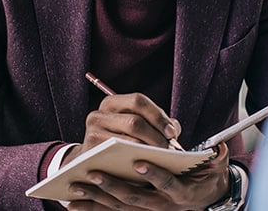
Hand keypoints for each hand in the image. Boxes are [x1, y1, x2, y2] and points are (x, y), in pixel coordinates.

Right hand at [66, 93, 181, 164]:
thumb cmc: (121, 142)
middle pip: (134, 122)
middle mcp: (98, 115)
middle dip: (156, 136)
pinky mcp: (92, 153)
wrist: (92, 163)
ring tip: (163, 158)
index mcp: (111, 103)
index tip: (172, 133)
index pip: (138, 100)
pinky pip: (120, 157)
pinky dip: (138, 161)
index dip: (158, 116)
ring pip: (128, 141)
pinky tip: (149, 166)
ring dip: (150, 150)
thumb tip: (174, 128)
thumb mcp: (135, 128)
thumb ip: (155, 124)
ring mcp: (92, 134)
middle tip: (169, 149)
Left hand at [67, 142, 230, 210]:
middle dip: (113, 187)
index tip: (139, 161)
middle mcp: (163, 206)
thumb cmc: (206, 176)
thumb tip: (217, 148)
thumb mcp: (215, 168)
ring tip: (75, 188)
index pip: (167, 184)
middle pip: (135, 198)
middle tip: (94, 173)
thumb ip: (216, 158)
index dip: (154, 174)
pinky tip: (72, 204)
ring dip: (96, 200)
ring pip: (119, 207)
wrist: (205, 198)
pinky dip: (91, 209)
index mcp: (181, 193)